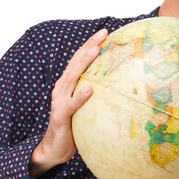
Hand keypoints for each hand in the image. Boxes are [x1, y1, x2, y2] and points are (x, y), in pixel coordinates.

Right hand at [29, 28, 107, 177]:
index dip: (90, 44)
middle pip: (76, 63)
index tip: (105, 31)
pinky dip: (80, 96)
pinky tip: (90, 89)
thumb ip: (98, 91)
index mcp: (69, 83)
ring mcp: (60, 101)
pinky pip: (72, 105)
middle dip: (89, 46)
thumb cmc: (76, 123)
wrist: (56, 147)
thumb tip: (122, 82)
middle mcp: (62, 88)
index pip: (80, 59)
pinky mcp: (61, 116)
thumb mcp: (87, 104)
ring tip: (96, 50)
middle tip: (102, 34)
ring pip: (72, 78)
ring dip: (83, 63)